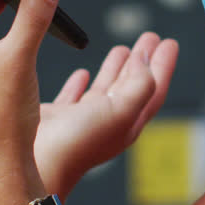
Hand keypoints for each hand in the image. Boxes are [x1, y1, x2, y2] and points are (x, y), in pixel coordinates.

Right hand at [35, 32, 178, 194]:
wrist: (34, 167)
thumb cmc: (78, 143)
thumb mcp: (120, 111)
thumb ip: (138, 84)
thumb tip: (145, 58)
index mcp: (128, 122)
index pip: (153, 88)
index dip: (162, 65)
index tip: (169, 41)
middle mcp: (108, 122)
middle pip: (132, 85)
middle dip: (142, 60)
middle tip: (149, 36)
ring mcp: (82, 122)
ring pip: (105, 89)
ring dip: (115, 68)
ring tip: (122, 48)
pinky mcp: (57, 120)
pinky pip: (73, 97)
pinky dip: (79, 84)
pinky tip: (81, 73)